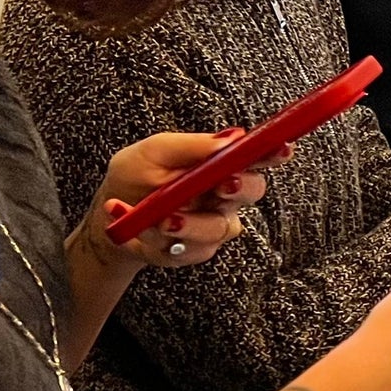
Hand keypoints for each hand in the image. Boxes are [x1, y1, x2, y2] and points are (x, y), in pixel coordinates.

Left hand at [84, 129, 282, 270]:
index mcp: (218, 163)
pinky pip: (194, 249)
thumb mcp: (153, 152)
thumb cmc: (133, 179)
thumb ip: (191, 145)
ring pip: (221, 227)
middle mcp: (224, 194)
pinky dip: (162, 239)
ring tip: (159, 218)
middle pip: (254, 191)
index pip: (256, 155)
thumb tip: (231, 140)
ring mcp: (214, 224)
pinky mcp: (198, 250)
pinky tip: (140, 228)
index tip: (281, 149)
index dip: (274, 152)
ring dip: (190, 224)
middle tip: (220, 187)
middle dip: (239, 188)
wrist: (109, 220)